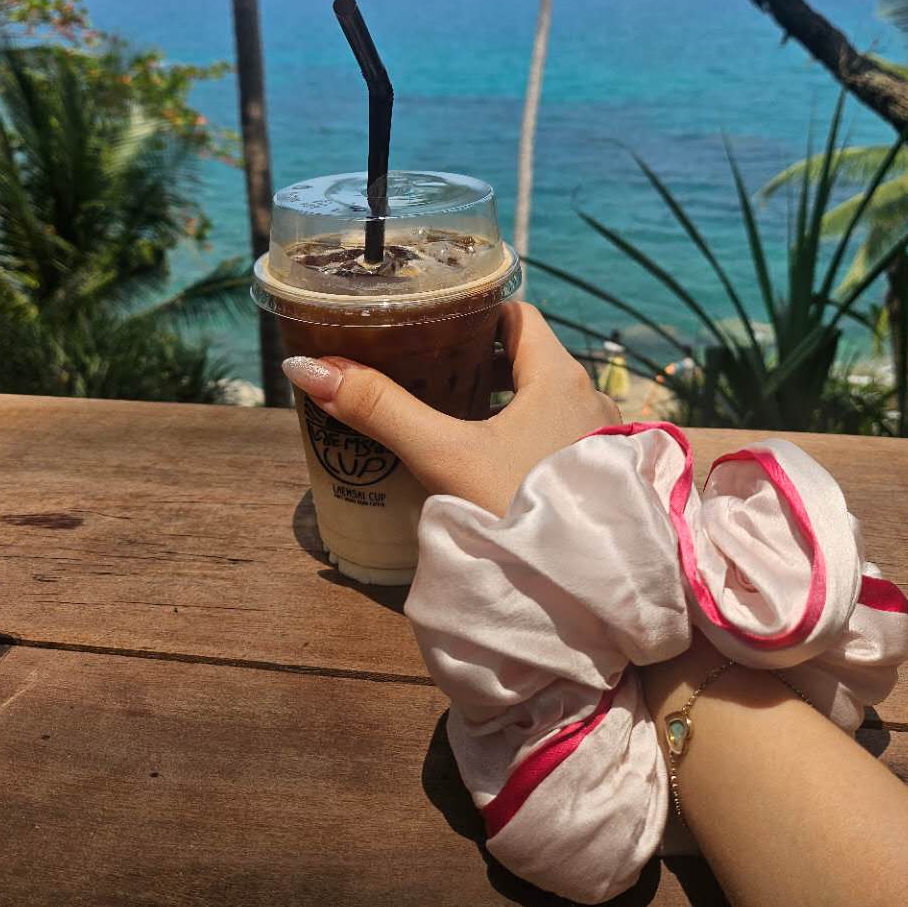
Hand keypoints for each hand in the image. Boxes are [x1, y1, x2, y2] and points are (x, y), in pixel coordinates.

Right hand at [281, 302, 620, 515]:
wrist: (591, 593)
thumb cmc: (524, 510)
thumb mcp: (446, 456)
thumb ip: (381, 410)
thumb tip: (307, 368)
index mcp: (560, 376)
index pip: (516, 316)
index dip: (473, 313)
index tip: (432, 322)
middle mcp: (589, 400)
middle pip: (526, 361)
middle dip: (478, 364)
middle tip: (425, 372)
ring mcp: (600, 442)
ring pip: (541, 405)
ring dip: (500, 405)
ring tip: (449, 418)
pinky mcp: (598, 482)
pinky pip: (554, 441)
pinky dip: (520, 440)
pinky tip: (488, 469)